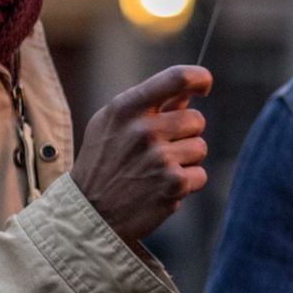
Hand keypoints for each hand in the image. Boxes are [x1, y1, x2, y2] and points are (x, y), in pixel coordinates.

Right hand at [69, 65, 212, 245]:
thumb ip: (147, 105)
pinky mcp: (174, 184)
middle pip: (196, 119)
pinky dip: (186, 184)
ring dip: (185, 161)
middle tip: (160, 150)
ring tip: (156, 172)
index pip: (176, 78)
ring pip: (200, 148)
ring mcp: (160, 158)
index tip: (203, 86)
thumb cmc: (102, 164)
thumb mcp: (110, 125)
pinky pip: (200, 175)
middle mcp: (143, 130)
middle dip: (185, 134)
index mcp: (126, 108)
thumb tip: (187, 93)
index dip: (199, 78)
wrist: (89, 214)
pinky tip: (161, 189)